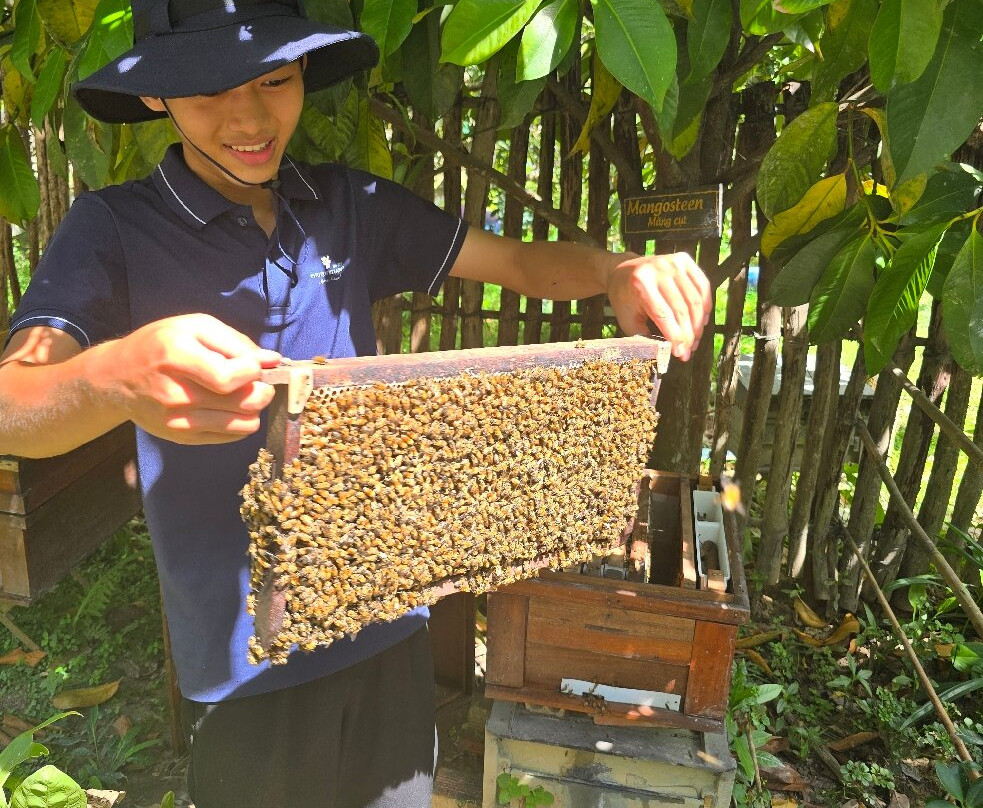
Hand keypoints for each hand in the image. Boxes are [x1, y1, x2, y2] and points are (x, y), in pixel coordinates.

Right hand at [97, 314, 281, 443]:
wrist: (116, 378)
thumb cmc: (159, 345)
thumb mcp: (194, 327)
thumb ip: (235, 342)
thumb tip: (272, 360)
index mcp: (176, 356)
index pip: (229, 378)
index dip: (253, 371)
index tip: (255, 365)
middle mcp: (176, 393)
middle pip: (242, 403)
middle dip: (262, 390)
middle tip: (258, 381)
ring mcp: (178, 421)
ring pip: (244, 424)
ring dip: (254, 408)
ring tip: (245, 394)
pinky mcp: (182, 438)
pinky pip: (232, 436)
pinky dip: (241, 422)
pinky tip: (231, 407)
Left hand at [606, 252, 711, 360]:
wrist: (623, 270)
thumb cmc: (625, 298)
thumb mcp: (627, 319)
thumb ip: (644, 336)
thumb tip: (665, 354)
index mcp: (641, 283)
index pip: (663, 315)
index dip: (675, 336)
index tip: (680, 353)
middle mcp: (659, 269)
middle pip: (681, 309)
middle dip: (688, 335)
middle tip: (688, 351)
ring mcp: (674, 262)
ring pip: (695, 300)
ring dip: (698, 325)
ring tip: (694, 340)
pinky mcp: (684, 259)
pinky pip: (703, 286)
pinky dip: (705, 306)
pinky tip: (701, 321)